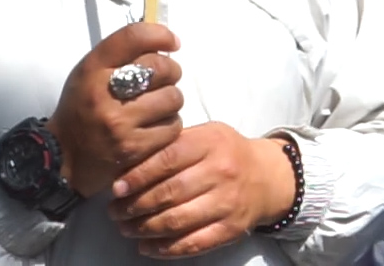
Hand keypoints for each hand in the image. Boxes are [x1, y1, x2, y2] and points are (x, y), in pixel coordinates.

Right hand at [48, 22, 184, 198]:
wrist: (64, 158)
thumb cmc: (81, 109)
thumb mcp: (90, 74)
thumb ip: (120, 56)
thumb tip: (164, 42)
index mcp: (92, 69)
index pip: (133, 37)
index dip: (160, 35)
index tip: (173, 42)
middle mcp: (105, 93)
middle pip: (161, 67)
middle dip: (171, 71)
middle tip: (165, 79)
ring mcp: (120, 123)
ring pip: (172, 98)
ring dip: (170, 101)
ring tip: (156, 106)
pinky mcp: (134, 148)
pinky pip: (172, 126)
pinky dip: (169, 125)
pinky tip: (154, 127)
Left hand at [110, 124, 295, 257]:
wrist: (268, 177)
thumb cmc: (225, 153)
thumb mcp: (206, 135)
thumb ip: (174, 143)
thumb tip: (129, 162)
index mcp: (210, 143)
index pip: (167, 159)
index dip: (138, 175)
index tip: (116, 188)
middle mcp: (221, 172)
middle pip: (169, 192)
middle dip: (135, 205)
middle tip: (115, 211)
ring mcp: (227, 202)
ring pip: (178, 221)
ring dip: (145, 228)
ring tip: (126, 228)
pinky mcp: (231, 229)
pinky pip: (194, 243)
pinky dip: (167, 249)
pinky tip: (147, 247)